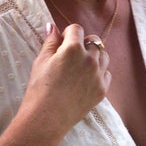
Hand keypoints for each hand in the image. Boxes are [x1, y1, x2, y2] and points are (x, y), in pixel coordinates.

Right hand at [19, 22, 110, 140]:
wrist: (47, 118)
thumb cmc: (39, 89)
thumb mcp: (41, 61)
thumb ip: (50, 42)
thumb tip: (52, 26)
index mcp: (73, 48)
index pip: (77, 29)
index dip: (68, 34)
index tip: (61, 44)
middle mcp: (90, 59)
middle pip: (93, 41)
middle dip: (82, 44)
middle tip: (70, 57)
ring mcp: (98, 75)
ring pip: (103, 56)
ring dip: (94, 57)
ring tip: (79, 68)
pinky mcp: (102, 89)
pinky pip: (106, 73)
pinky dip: (99, 73)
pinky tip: (85, 80)